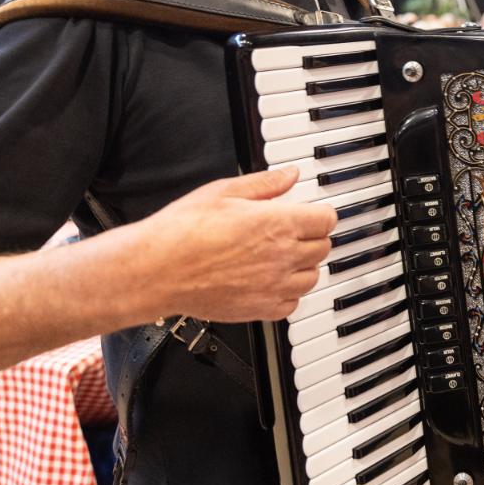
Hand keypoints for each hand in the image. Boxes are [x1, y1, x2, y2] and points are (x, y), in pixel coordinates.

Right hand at [138, 167, 335, 321]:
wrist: (156, 270)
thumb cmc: (182, 231)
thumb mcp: (224, 191)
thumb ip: (265, 184)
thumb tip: (290, 175)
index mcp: (277, 223)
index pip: (326, 220)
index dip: (320, 214)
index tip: (312, 213)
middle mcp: (281, 256)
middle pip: (323, 248)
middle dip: (313, 237)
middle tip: (295, 231)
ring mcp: (272, 286)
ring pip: (312, 277)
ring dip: (304, 265)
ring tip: (283, 256)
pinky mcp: (259, 309)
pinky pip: (292, 304)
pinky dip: (289, 294)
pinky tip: (272, 281)